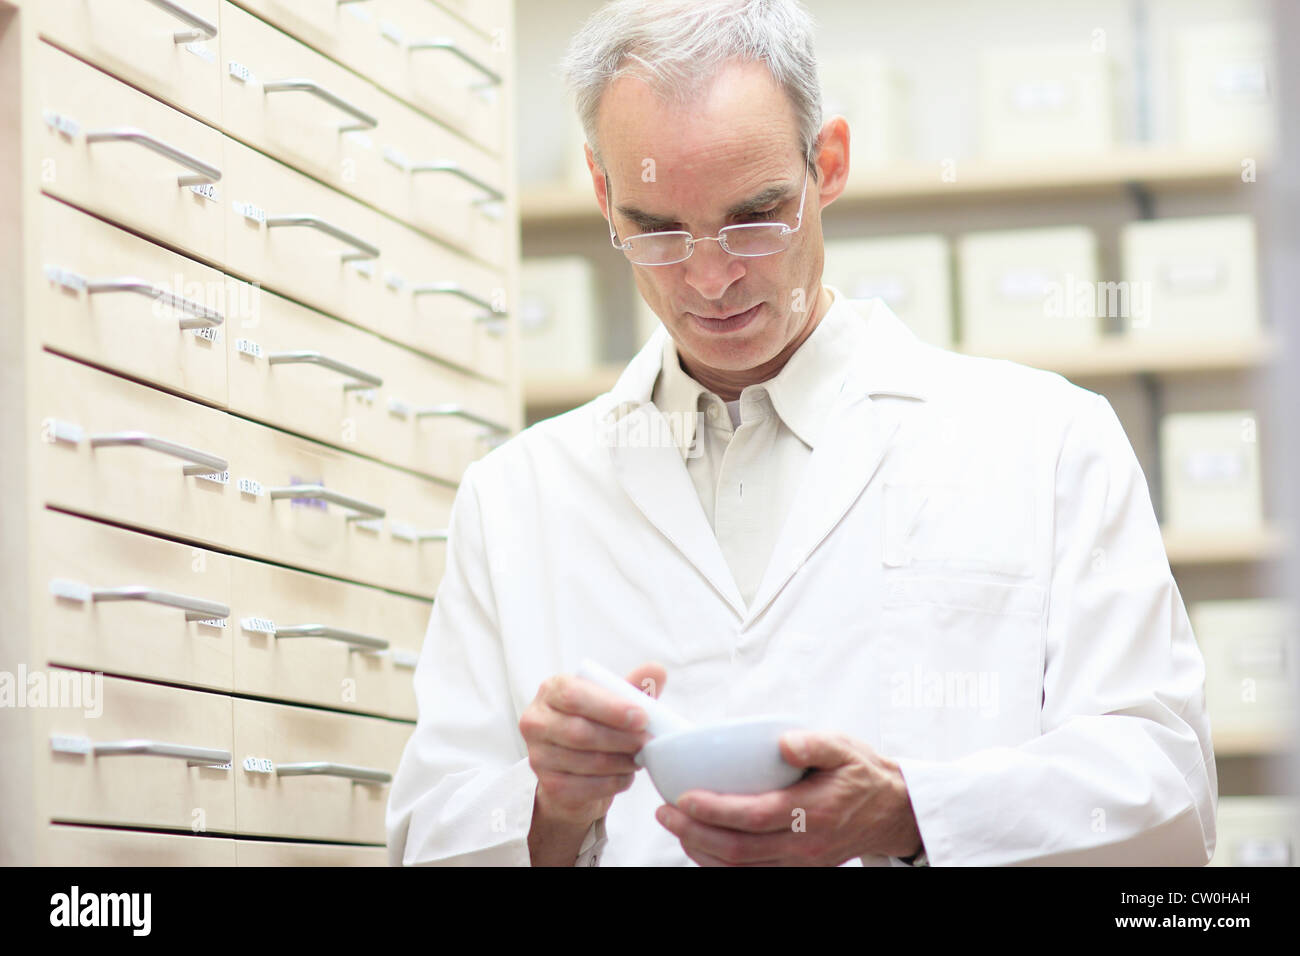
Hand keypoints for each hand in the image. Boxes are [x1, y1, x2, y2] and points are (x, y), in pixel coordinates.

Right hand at [519, 662, 665, 828]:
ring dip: (621, 762)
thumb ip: (633, 685)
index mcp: (551, 690)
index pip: (574, 696)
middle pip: (580, 732)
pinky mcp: (549, 785)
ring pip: (587, 761)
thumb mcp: (613, 700)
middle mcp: (536, 721)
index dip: (610, 708)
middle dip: (621, 738)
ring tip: (640, 757)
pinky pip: (587, 787)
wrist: (573, 765)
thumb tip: (656, 669)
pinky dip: (614, 782)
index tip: (642, 717)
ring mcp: (538, 755)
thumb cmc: (595, 722)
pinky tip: (626, 775)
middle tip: (648, 741)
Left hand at [654, 731, 921, 865]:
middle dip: (695, 833)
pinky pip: (751, 875)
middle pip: (740, 850)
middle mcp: (805, 845)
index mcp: (814, 811)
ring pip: (741, 868)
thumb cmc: (861, 773)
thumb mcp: (844, 747)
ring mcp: (801, 863)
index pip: (755, 817)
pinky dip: (719, 865)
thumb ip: (815, 743)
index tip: (684, 796)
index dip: (715, 811)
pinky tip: (699, 845)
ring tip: (674, 826)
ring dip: (701, 851)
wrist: (890, 811)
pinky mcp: (798, 869)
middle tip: (664, 812)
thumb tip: (783, 742)